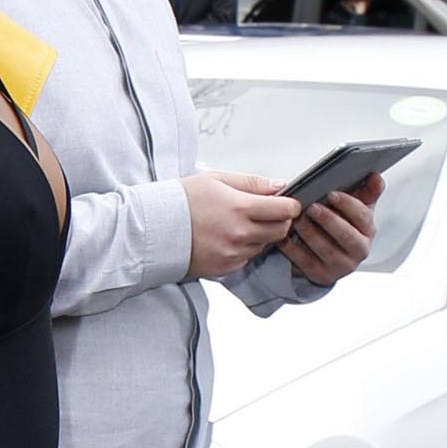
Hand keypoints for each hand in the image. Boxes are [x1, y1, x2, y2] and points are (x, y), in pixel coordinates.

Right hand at [182, 170, 303, 278]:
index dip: (292, 205)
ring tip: (238, 223)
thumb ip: (252, 183)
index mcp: (240, 208)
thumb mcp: (217, 179)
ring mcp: (233, 254)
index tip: (290, 203)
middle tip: (268, 212)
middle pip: (280, 231)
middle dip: (280, 221)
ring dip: (259, 235)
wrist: (154, 228)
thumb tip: (279, 185)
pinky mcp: (224, 268)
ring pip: (263, 245)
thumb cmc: (182, 200)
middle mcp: (240, 234)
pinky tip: (226, 237)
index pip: (284, 210)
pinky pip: (245, 258)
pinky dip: (243, 248)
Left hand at [284, 175, 378, 283]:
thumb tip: (375, 175)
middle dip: (329, 220)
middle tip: (312, 207)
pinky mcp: (322, 276)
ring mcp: (341, 266)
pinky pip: (306, 263)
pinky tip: (284, 238)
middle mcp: (359, 250)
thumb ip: (367, 191)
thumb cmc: (343, 225)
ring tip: (297, 220)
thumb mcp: (356, 208)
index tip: (332, 194)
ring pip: (326, 250)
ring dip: (310, 234)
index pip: (362, 217)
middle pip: (346, 236)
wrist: (330, 257)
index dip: (348, 205)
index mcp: (368, 231)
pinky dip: (294, 250)